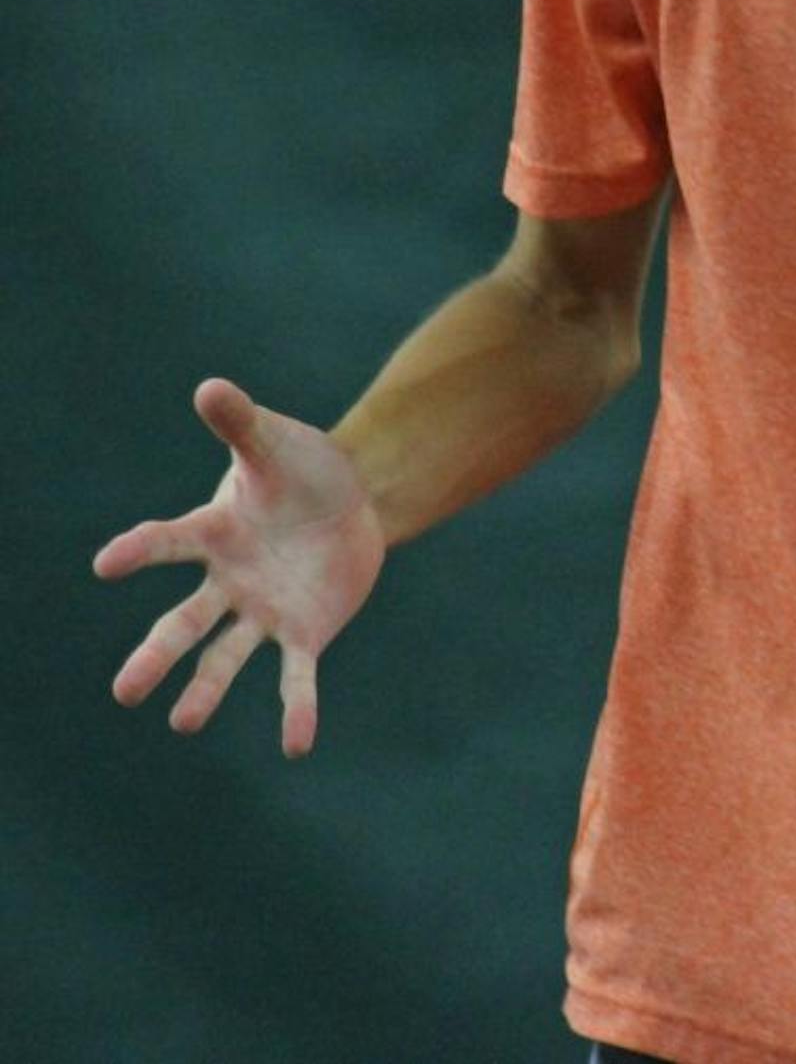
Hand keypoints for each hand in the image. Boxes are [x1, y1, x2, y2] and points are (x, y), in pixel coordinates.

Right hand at [93, 379, 385, 756]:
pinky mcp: (303, 632)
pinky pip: (295, 676)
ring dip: (205, 689)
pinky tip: (296, 745)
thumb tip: (209, 387)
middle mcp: (228, 581)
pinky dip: (296, 709)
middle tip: (124, 692)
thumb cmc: (300, 467)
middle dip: (157, 655)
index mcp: (214, 533)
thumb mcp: (274, 442)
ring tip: (183, 722)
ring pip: (226, 657)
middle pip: (185, 622)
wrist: (353, 499)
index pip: (169, 543)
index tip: (106, 563)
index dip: (139, 550)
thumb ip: (241, 423)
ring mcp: (262, 611)